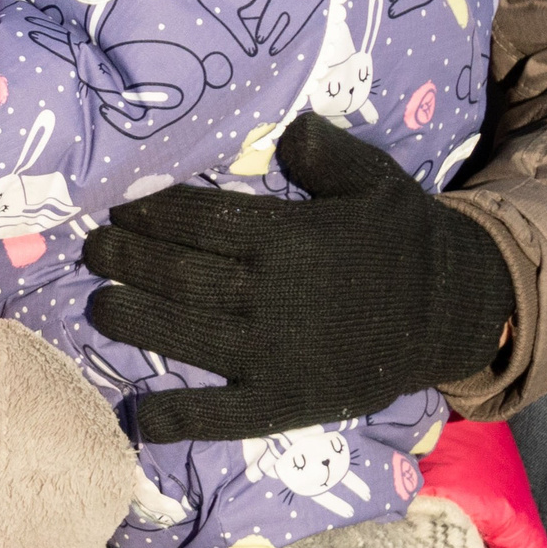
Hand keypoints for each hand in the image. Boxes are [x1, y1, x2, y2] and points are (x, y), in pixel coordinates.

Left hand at [84, 115, 514, 441]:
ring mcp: (278, 356)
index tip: (121, 209)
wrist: (454, 314)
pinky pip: (224, 415)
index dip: (153, 213)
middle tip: (93, 250)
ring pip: (187, 336)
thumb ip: (325, 151)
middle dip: (128, 260)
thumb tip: (288, 130)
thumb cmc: (402, 238)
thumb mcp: (373, 179)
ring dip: (133, 321)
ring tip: (99, 305)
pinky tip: (137, 415)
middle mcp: (276, 297)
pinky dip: (177, 417)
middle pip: (183, 276)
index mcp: (292, 238)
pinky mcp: (287, 403)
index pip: (202, 221)